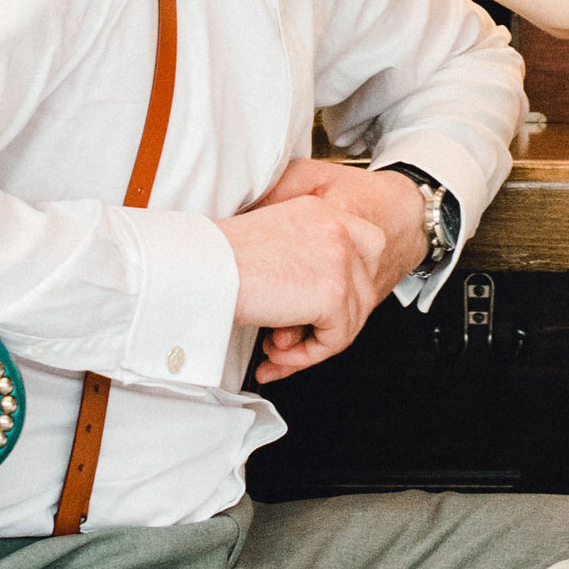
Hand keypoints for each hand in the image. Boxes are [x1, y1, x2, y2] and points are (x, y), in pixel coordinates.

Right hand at [220, 187, 388, 383]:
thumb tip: (315, 293)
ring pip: (350, 319)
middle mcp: (338, 229)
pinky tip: (274, 356)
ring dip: (313, 344)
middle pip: (364, 287)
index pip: (369, 244)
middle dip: (332, 321)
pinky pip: (335, 339)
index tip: (326, 305)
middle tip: (294, 337)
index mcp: (322, 211)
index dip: (354, 281)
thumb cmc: (215, 257)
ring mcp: (340, 261)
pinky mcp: (333, 295)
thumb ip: (304, 256)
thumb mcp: (271, 239)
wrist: (198, 266)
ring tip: (275, 350)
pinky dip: (305, 357)